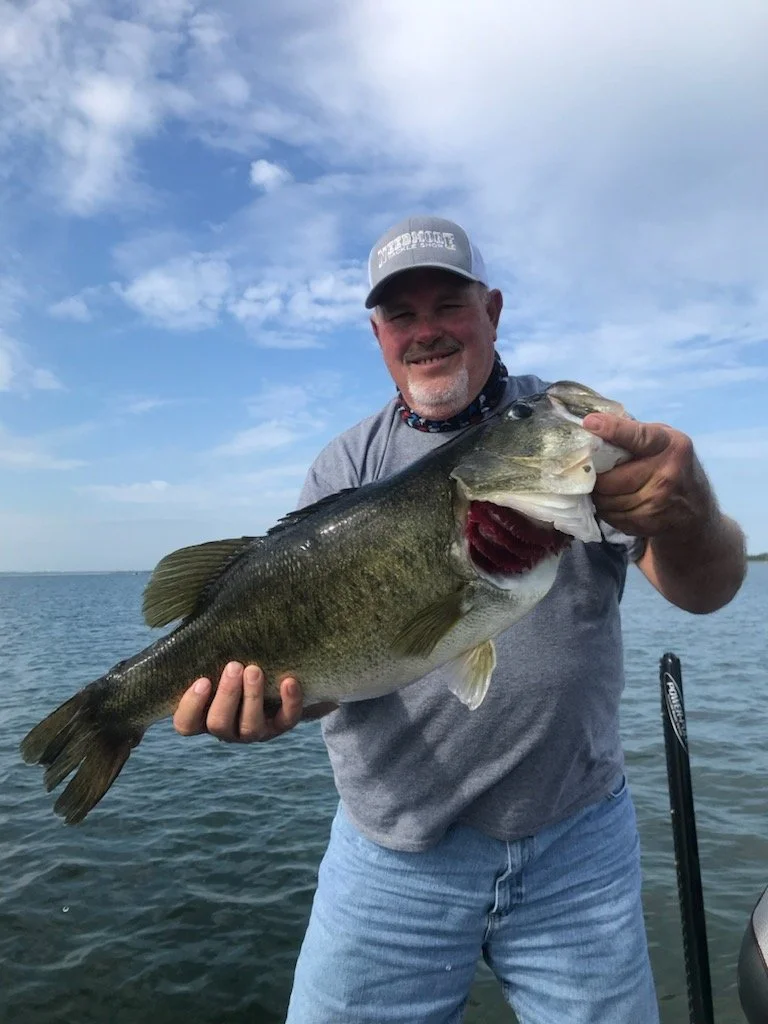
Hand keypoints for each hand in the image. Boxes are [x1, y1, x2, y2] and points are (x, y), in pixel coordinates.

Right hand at [173, 661, 302, 741]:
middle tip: (234, 666)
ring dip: (252, 697)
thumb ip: (203, 648)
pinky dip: (290, 702)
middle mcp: (226, 729)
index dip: (191, 706)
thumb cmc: (234, 661)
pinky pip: (286, 720)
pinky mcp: (280, 726)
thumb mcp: (215, 656)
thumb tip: (197, 616)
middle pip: (218, 724)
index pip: (186, 724)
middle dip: (226, 695)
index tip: (202, 680)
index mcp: (202, 716)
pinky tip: (289, 681)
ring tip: (254, 670)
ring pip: (250, 727)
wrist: (271, 673)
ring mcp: (253, 731)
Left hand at [583, 413, 714, 537]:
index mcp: (670, 445)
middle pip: (611, 479)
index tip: (590, 423)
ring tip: (604, 487)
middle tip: (592, 472)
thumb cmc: (672, 464)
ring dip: (598, 495)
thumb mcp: (663, 440)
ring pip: (607, 501)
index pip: (638, 436)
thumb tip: (595, 422)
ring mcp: (658, 502)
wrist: (695, 508)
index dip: (613, 429)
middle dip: (596, 476)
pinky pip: (611, 517)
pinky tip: (615, 503)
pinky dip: (606, 510)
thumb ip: (635, 432)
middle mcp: (666, 474)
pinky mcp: (648, 523)